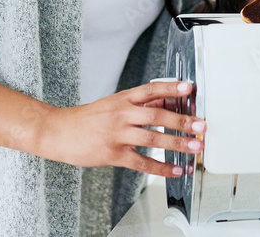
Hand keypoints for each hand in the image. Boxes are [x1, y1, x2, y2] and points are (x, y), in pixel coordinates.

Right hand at [33, 80, 204, 177]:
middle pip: (157, 115)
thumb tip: (164, 102)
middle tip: (201, 125)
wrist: (58, 132)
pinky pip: (141, 162)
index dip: (171, 88)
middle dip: (182, 121)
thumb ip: (138, 104)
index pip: (151, 89)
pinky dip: (160, 167)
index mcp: (123, 98)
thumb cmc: (87, 118)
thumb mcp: (113, 103)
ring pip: (152, 138)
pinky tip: (174, 170)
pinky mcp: (113, 154)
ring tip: (194, 147)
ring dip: (177, 143)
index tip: (189, 88)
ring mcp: (117, 134)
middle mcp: (122, 114)